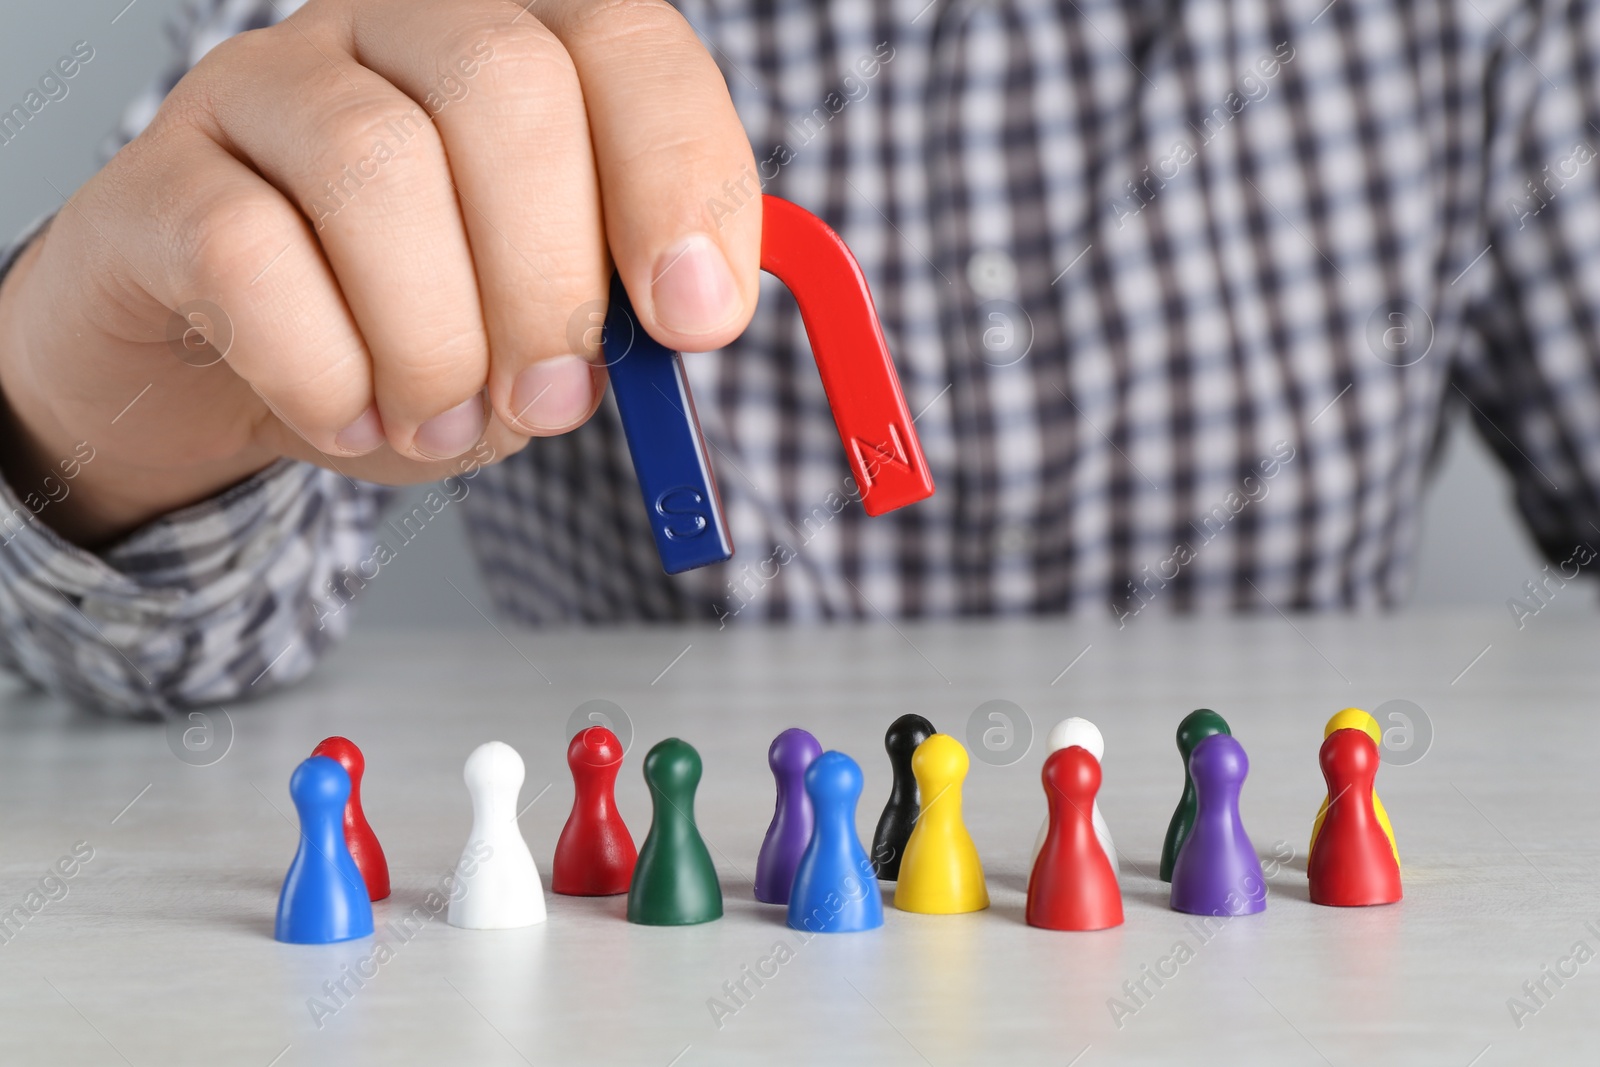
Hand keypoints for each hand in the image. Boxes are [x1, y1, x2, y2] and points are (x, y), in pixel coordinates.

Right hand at [0, 0, 759, 544]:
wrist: (233, 372)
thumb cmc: (412, 335)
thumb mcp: (547, 331)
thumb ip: (624, 314)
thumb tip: (689, 313)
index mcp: (521, 46)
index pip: (626, 47)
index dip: (678, 179)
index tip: (697, 322)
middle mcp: (395, 30)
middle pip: (505, 87)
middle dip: (547, 281)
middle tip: (550, 403)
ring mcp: (270, 86)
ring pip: (375, 166)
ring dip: (434, 341)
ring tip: (440, 420)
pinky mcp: (162, 177)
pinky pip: (247, 252)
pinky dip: (322, 369)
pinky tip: (345, 414)